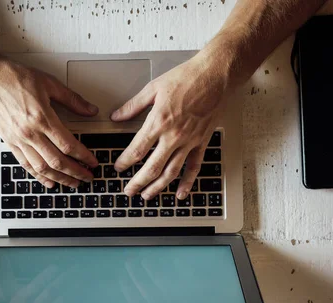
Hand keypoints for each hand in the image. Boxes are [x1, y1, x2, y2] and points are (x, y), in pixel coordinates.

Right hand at [0, 59, 98, 187]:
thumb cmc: (14, 78)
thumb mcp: (49, 83)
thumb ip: (72, 99)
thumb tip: (90, 110)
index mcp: (42, 118)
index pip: (68, 145)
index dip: (84, 157)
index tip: (92, 162)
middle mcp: (30, 132)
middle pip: (57, 161)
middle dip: (76, 172)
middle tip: (87, 177)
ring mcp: (18, 140)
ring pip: (42, 167)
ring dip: (60, 178)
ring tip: (73, 183)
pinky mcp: (10, 142)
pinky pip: (26, 165)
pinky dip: (39, 176)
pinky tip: (49, 181)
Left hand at [111, 54, 229, 199]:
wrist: (216, 76)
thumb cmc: (187, 78)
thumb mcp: (153, 88)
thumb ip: (133, 105)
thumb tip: (117, 116)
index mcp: (159, 122)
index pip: (137, 150)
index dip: (125, 162)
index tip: (118, 168)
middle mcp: (174, 136)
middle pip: (152, 168)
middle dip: (137, 183)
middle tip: (128, 191)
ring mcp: (189, 141)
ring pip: (171, 172)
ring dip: (157, 187)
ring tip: (147, 196)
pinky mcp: (202, 142)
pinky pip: (194, 167)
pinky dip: (187, 182)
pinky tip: (180, 193)